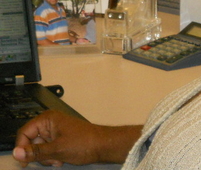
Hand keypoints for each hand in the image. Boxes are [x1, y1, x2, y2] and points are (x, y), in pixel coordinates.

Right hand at [13, 110, 142, 166]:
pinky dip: (52, 156)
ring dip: (46, 157)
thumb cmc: (84, 143)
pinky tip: (61, 159)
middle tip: (49, 160)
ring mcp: (56, 130)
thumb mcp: (56, 150)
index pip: (24, 132)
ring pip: (39, 147)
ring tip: (58, 159)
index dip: (22, 147)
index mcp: (48, 119)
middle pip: (31, 141)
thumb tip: (16, 152)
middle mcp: (50, 122)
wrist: (104, 145)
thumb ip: (35, 152)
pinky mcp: (61, 138)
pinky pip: (48, 149)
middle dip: (38, 153)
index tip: (24, 161)